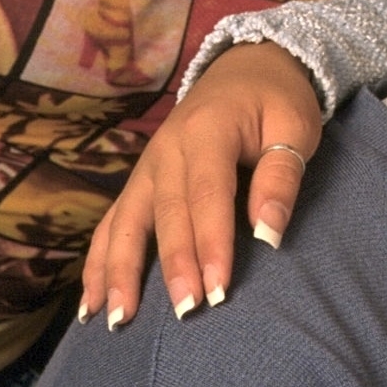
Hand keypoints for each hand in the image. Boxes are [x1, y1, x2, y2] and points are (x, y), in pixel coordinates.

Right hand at [80, 45, 321, 327]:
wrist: (245, 67)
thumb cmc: (277, 102)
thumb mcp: (295, 128)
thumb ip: (281, 179)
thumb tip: (268, 235)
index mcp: (208, 131)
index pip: (208, 195)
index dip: (212, 243)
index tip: (219, 290)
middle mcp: (167, 149)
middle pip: (165, 214)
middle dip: (173, 266)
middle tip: (184, 312)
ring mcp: (147, 166)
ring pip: (126, 223)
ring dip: (119, 272)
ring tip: (118, 319)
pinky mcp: (139, 180)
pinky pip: (113, 223)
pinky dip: (98, 263)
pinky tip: (92, 303)